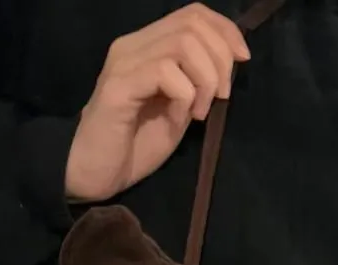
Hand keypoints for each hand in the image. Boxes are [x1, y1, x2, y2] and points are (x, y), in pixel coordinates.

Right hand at [65, 3, 249, 202]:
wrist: (95, 175)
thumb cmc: (134, 147)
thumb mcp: (177, 109)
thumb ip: (197, 82)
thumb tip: (229, 64)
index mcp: (147, 46)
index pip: (194, 14)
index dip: (225, 31)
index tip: (242, 61)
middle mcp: (132, 46)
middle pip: (193, 23)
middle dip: (221, 59)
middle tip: (221, 97)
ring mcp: (123, 64)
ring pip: (183, 43)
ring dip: (205, 79)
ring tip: (198, 112)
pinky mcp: (118, 87)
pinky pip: (166, 72)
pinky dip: (185, 96)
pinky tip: (180, 119)